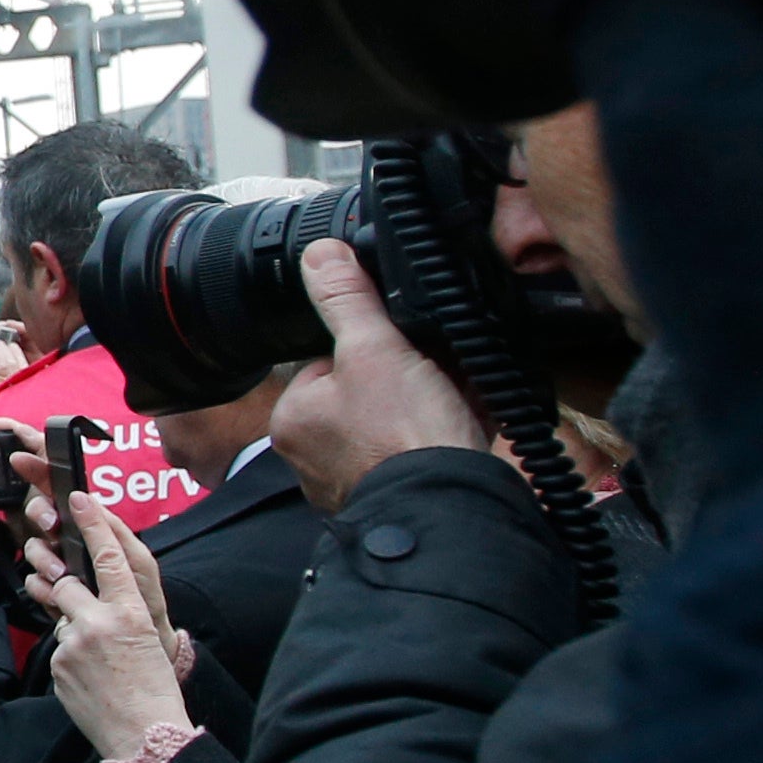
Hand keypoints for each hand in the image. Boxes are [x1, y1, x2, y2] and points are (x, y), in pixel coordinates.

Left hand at [31, 495, 189, 762]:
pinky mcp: (59, 665)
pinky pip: (59, 645)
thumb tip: (99, 597)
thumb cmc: (154, 687)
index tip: (78, 497)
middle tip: (65, 582)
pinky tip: (91, 675)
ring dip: (74, 626)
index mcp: (133, 612)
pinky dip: (71, 653)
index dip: (94, 524)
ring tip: (98, 654)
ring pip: (63, 617)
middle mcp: (101, 622)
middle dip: (62, 580)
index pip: (111, 557)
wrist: (144, 735)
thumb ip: (122, 612)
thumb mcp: (148, 639)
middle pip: (67, 582)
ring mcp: (75, 644)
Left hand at [267, 237, 489, 510]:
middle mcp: (313, 457)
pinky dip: (444, 437)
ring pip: (398, 423)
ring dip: (432, 406)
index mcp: (293, 419)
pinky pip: (420, 453)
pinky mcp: (396, 497)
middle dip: (409, 379)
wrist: (450, 507)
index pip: (331, 363)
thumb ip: (348, 301)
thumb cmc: (404, 435)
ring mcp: (355, 481)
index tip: (407, 347)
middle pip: (369, 393)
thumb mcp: (375, 350)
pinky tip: (469, 427)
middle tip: (442, 372)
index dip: (376, 348)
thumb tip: (321, 255)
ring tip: (460, 399)